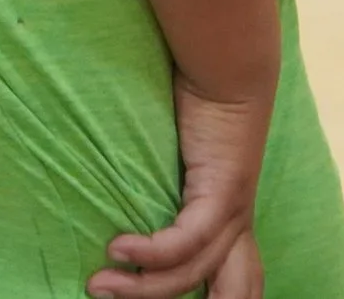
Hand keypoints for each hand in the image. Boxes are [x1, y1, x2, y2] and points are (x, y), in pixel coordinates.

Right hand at [92, 77, 269, 298]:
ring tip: (100, 285)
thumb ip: (166, 195)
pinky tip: (118, 248)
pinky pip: (184, 241)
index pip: (242, 281)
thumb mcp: (182, 162)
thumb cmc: (199, 106)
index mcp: (234, 220)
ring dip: (141, 287)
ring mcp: (235, 209)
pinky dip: (149, 253)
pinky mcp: (224, 190)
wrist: (228, 67)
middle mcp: (240, 222)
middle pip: (237, 292)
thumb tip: (119, 219)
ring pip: (191, 274)